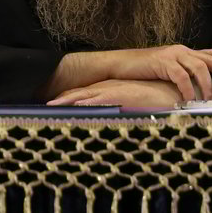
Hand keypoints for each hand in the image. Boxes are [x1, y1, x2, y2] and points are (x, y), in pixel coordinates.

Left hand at [49, 78, 182, 108]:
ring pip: (82, 97)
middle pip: (76, 95)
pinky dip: (84, 105)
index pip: (80, 95)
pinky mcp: (117, 95)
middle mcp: (104, 89)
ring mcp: (110, 91)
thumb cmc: (150, 101)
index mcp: (106, 91)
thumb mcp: (129, 106)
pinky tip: (73, 108)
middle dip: (59, 101)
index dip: (64, 100)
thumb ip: (117, 110)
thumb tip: (106, 123)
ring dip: (65, 102)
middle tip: (43, 107)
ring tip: (49, 108)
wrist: (168, 93)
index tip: (49, 107)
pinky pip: (97, 100)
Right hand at [107, 45, 211, 101]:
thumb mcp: (168, 73)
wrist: (119, 65)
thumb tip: (202, 93)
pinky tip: (189, 100)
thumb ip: (185, 77)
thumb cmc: (143, 72)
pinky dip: (188, 89)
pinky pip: (181, 76)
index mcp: (186, 52)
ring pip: (200, 67)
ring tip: (211, 101)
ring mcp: (173, 55)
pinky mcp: (162, 62)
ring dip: (208, 86)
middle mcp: (182, 50)